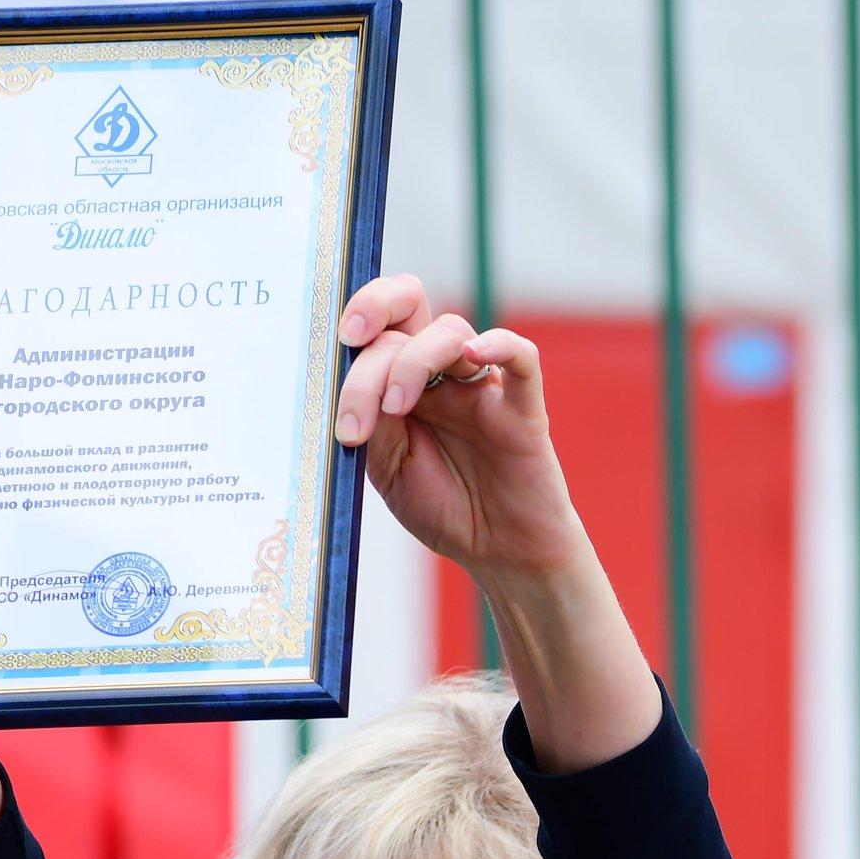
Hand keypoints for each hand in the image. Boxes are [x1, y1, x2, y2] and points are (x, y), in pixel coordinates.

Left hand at [334, 274, 588, 584]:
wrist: (499, 551)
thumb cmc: (445, 509)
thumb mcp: (390, 470)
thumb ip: (375, 425)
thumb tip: (355, 384)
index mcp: (404, 385)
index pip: (380, 328)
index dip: (357, 320)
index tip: (337, 342)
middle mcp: (442, 376)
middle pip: (411, 307)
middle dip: (374, 313)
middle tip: (351, 340)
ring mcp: (481, 387)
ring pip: (451, 332)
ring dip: (412, 361)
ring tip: (396, 408)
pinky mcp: (521, 407)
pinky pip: (521, 358)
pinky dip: (498, 345)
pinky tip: (474, 355)